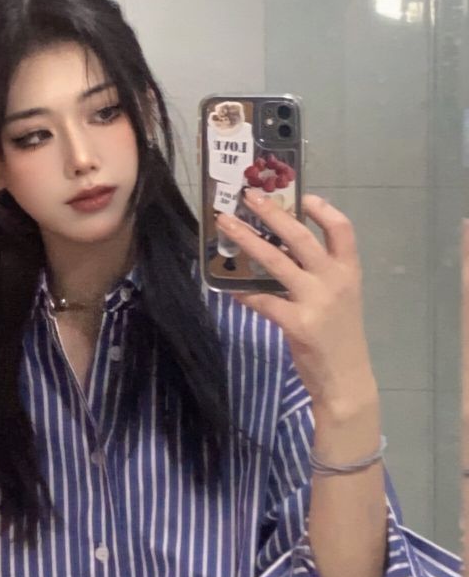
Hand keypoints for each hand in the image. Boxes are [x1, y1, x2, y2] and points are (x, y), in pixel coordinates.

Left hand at [216, 191, 376, 413]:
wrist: (346, 380)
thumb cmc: (339, 338)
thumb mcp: (341, 299)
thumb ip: (320, 275)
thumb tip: (281, 250)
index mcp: (348, 272)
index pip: (342, 229)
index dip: (322, 209)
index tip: (302, 196)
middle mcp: (334, 280)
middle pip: (300, 236)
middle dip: (272, 213)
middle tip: (249, 196)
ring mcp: (316, 301)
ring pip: (276, 261)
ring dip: (247, 240)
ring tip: (227, 225)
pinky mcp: (297, 323)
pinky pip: (262, 301)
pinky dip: (242, 292)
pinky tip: (227, 288)